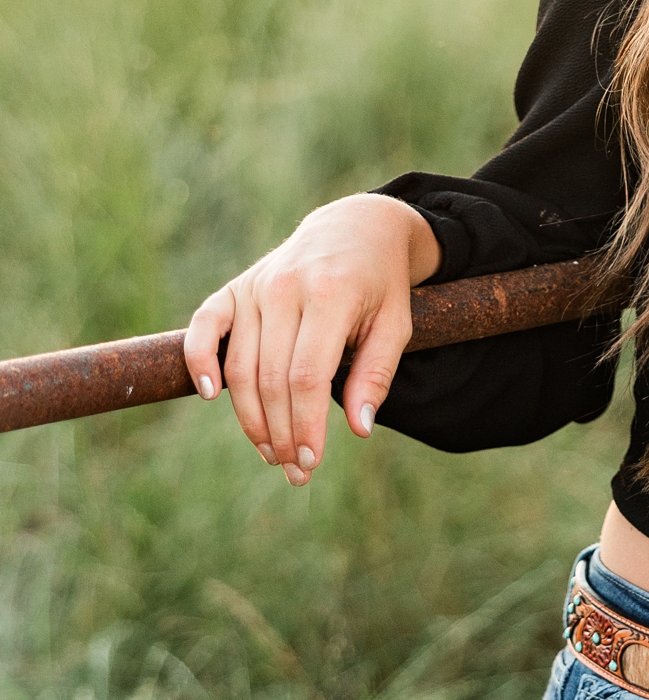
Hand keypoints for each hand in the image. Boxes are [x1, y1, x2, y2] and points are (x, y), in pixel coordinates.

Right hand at [182, 194, 440, 483]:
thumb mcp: (396, 325)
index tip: (311, 462)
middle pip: (271, 379)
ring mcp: (256, 286)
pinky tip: (212, 396)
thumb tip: (358, 430)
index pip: (307, 377)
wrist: (354, 229)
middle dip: (281, 433)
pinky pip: (205, 326)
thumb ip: (377, 375)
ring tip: (271, 452)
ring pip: (240, 367)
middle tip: (294, 470)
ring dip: (251, 418)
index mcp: (330, 294)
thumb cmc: (380, 285)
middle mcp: (286, 288)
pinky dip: (200, 361)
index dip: (305, 425)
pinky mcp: (235, 288)